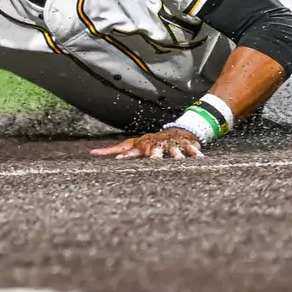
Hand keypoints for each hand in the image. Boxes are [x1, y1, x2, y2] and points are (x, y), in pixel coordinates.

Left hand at [90, 128, 204, 160]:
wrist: (175, 131)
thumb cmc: (149, 142)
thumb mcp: (131, 145)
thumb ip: (112, 150)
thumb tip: (91, 153)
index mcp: (143, 146)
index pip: (132, 150)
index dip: (126, 154)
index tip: (120, 159)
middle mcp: (156, 144)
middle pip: (154, 150)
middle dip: (154, 155)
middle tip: (152, 159)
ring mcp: (171, 145)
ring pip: (173, 150)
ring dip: (176, 155)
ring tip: (178, 160)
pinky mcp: (185, 145)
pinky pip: (191, 150)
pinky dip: (195, 153)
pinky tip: (199, 158)